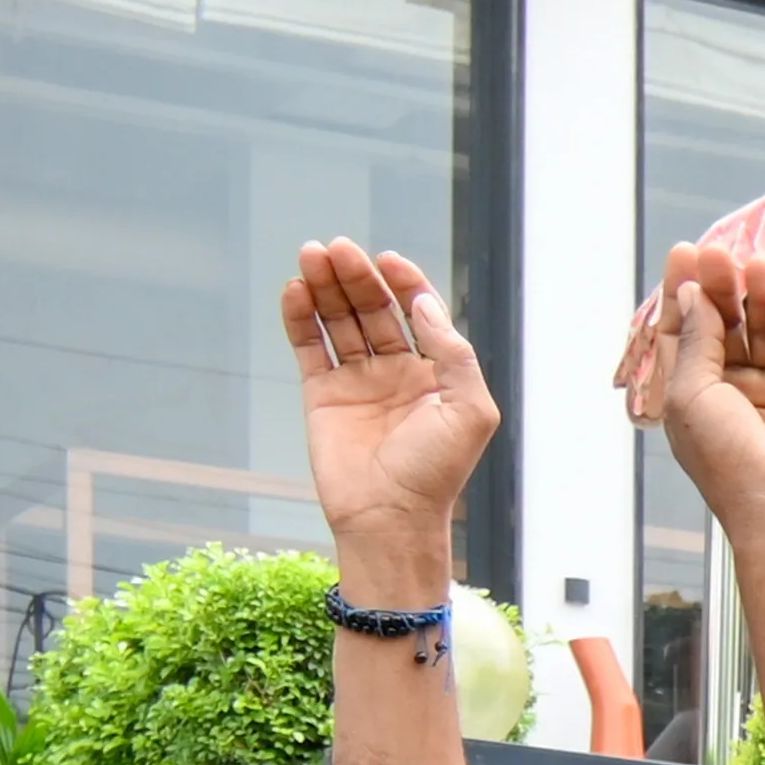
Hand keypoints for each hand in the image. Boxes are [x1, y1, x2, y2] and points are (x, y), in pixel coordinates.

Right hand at [286, 239, 499, 571]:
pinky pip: (309, 346)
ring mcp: (358, 381)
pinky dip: (300, 316)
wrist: (389, 517)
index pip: (419, 314)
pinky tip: (295, 290)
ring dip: (326, 286)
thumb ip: (452, 353)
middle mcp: (397, 372)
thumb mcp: (469, 410)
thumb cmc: (436, 472)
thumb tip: (423, 304)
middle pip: (374, 309)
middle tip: (338, 248)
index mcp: (436, 374)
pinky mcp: (322, 394)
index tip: (389, 260)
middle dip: (358, 277)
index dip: (405, 283)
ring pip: (339, 320)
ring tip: (312, 255)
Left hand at [617, 244, 764, 544]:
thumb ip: (695, 340)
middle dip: (722, 288)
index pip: (687, 331)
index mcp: (694, 393)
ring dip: (759, 298)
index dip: (685, 292)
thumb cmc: (727, 461)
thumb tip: (692, 293)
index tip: (687, 252)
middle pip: (726, 325)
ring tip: (758, 263)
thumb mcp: (690, 393)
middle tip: (722, 252)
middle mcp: (734, 390)